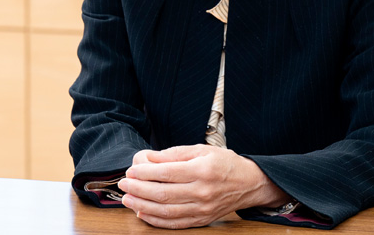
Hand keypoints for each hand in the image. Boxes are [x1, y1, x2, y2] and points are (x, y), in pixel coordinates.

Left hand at [117, 144, 289, 228]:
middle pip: (163, 193)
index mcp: (202, 170)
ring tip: (127, 199)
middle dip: (138, 190)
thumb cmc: (224, 163)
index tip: (131, 170)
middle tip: (123, 184)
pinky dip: (156, 220)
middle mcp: (202, 192)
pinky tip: (142, 213)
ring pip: (166, 212)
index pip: (167, 173)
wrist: (249, 183)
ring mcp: (203, 209)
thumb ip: (173, 154)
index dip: (145, 172)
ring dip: (142, 206)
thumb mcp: (201, 150)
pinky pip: (175, 224)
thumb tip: (148, 158)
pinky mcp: (202, 220)